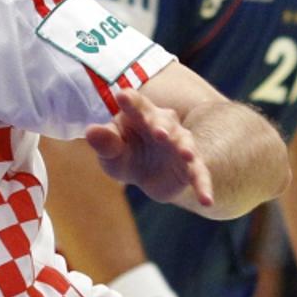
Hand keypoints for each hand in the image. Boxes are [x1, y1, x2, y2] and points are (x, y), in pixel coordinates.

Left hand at [84, 89, 212, 207]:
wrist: (146, 174)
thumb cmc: (123, 153)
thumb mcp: (110, 151)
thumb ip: (104, 141)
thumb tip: (90, 132)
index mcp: (138, 114)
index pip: (134, 102)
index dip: (129, 99)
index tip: (121, 96)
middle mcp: (163, 124)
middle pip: (163, 121)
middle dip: (161, 127)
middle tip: (159, 133)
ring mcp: (180, 143)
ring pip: (186, 143)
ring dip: (186, 149)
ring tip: (187, 155)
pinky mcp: (191, 166)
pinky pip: (199, 174)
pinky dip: (203, 186)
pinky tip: (206, 201)